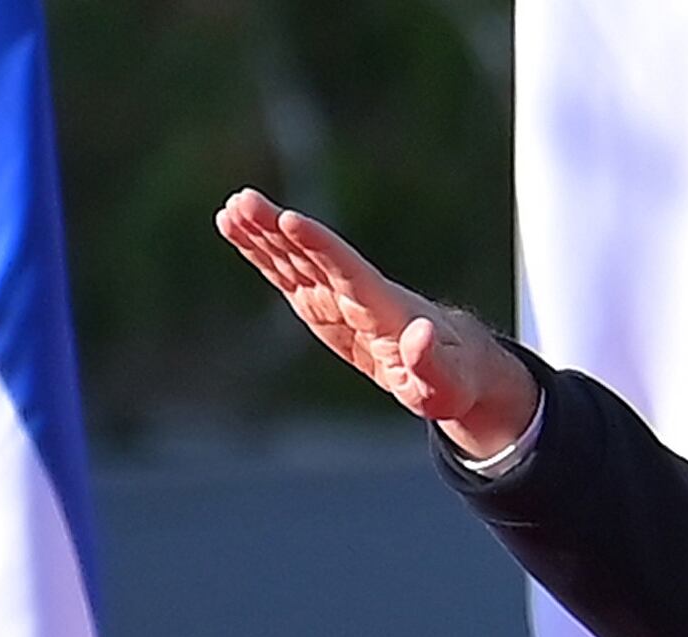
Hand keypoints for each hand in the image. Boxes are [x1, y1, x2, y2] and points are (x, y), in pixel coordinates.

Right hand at [213, 188, 539, 457]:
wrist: (456, 365)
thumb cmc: (455, 379)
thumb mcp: (447, 383)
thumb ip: (431, 361)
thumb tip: (421, 333)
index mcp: (385, 310)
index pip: (348, 271)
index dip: (320, 246)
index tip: (291, 220)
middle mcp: (358, 296)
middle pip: (314, 257)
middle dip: (279, 232)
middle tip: (243, 201)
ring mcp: (338, 298)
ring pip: (295, 261)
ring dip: (263, 235)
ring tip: (231, 208)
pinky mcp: (324, 306)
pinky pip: (288, 275)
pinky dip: (262, 254)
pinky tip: (235, 230)